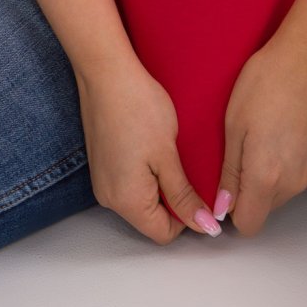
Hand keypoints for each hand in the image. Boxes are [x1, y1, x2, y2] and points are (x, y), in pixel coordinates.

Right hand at [76, 57, 221, 245]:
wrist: (105, 73)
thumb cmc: (137, 107)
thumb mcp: (168, 155)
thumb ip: (184, 196)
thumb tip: (203, 226)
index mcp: (126, 201)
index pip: (164, 234)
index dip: (189, 218)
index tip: (203, 192)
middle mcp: (109, 198)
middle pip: (151, 218)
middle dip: (175, 200)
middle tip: (188, 166)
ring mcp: (103, 180)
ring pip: (142, 199)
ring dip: (161, 184)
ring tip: (170, 152)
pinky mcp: (102, 164)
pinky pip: (130, 182)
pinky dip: (147, 173)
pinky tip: (154, 146)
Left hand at [213, 32, 306, 237]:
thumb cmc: (269, 79)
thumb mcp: (234, 123)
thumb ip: (229, 171)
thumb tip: (222, 206)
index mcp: (267, 176)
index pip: (248, 224)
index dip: (233, 209)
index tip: (227, 184)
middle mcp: (296, 182)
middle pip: (267, 206)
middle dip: (252, 187)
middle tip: (245, 145)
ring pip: (286, 188)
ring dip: (274, 171)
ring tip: (268, 129)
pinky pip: (304, 170)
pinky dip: (294, 157)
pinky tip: (289, 124)